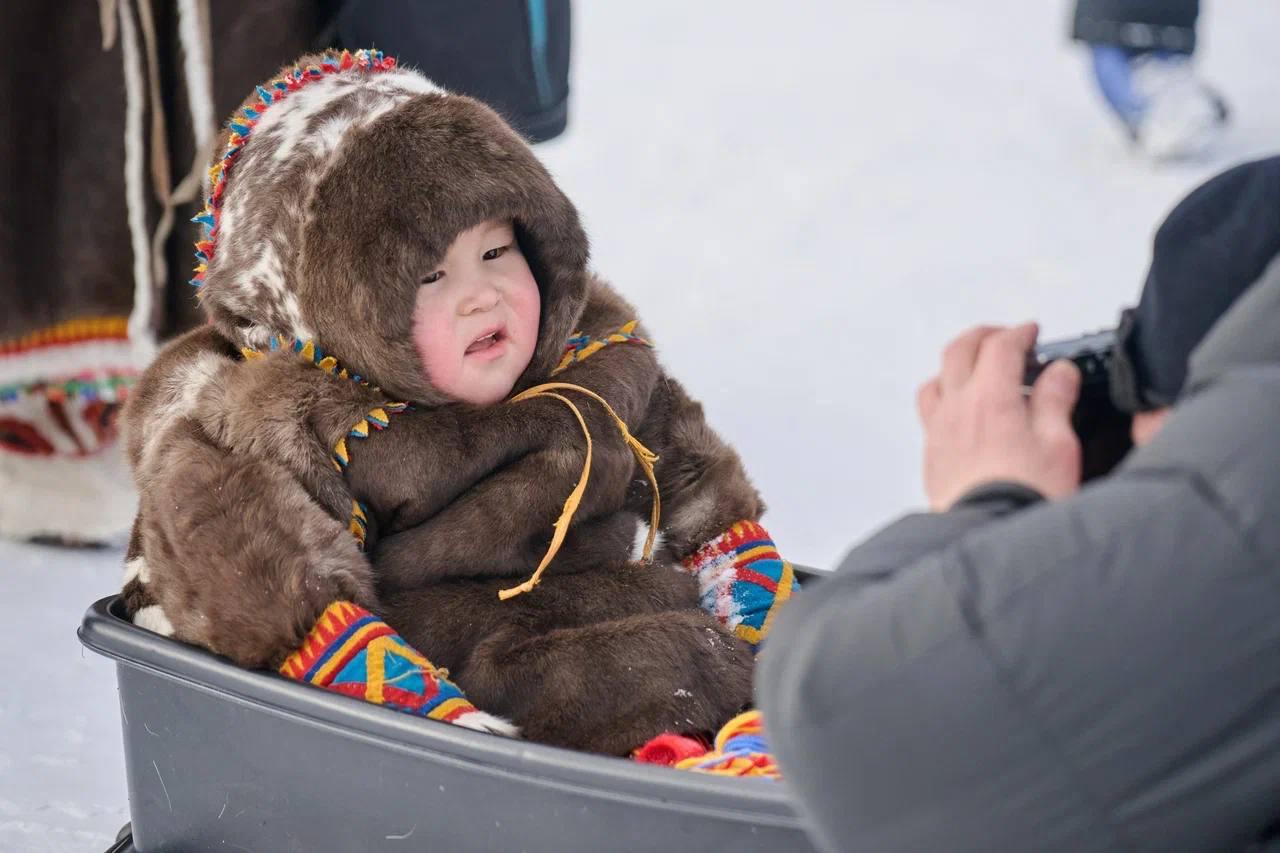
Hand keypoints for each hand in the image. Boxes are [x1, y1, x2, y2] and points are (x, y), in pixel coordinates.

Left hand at [916, 323, 1082, 510]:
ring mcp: (939, 430)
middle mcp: (957, 409)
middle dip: (984, 336)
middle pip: (959, 351)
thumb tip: (1059, 372)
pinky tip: (960, 408)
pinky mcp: (932, 454)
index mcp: (991, 399)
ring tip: (978, 369)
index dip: (1019, 333)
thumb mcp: (1058, 444)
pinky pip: (929, 410)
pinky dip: (944, 395)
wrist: (991, 534)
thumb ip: (1055, 400)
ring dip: (957, 364)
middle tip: (1005, 337)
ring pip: (936, 379)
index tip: (1032, 333)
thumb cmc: (1025, 496)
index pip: (1000, 347)